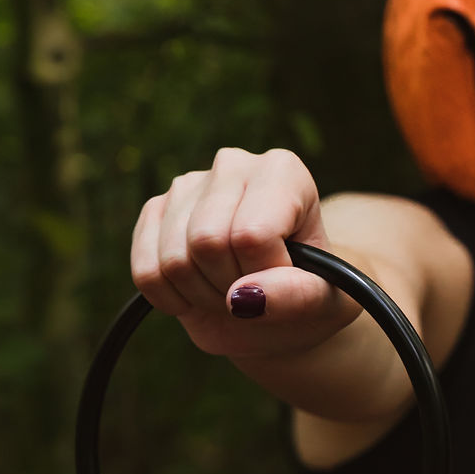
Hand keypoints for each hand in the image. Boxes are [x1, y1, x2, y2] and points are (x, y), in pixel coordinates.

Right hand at [130, 147, 359, 363]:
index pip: (253, 234)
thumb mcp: (327, 303)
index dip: (265, 275)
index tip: (285, 280)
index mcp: (283, 172)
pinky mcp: (154, 212)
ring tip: (228, 291)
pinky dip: (171, 299)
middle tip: (253, 290)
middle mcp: (233, 165)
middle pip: (207, 242)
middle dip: (229, 287)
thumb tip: (244, 296)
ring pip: (174, 260)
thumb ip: (299, 296)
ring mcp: (188, 185)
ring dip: (203, 296)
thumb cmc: (310, 295)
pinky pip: (146, 271)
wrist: (278, 308)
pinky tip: (196, 294)